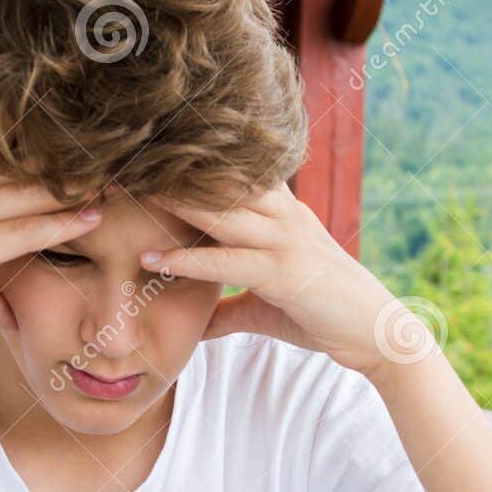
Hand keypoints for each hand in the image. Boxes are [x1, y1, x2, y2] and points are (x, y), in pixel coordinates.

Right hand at [0, 155, 101, 367]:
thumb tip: (14, 314)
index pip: (4, 160)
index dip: (49, 160)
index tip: (92, 158)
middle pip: (23, 167)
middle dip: (71, 166)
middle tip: (119, 163)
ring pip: (29, 191)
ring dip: (77, 187)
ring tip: (120, 183)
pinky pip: (24, 228)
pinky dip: (62, 221)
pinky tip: (94, 217)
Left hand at [141, 185, 424, 377]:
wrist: (375, 333)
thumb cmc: (324, 315)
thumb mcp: (267, 306)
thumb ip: (230, 307)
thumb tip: (197, 323)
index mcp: (279, 210)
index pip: (225, 176)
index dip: (183, 166)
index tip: (138, 159)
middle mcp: (282, 214)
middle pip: (216, 181)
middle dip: (167, 172)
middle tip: (117, 163)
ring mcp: (285, 240)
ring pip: (217, 210)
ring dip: (167, 203)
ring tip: (122, 196)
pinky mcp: (285, 272)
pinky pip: (226, 260)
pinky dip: (186, 259)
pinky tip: (151, 259)